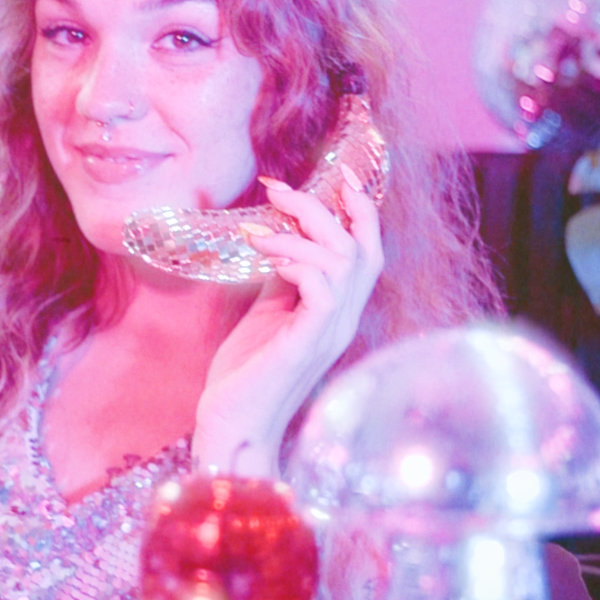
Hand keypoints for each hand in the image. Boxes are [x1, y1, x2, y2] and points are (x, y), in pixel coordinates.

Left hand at [192, 173, 382, 476]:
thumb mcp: (266, 312)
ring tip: (254, 232)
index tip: (336, 175)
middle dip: (321, 208)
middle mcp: (343, 319)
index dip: (358, 210)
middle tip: (276, 190)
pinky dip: (298, 264)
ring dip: (297, 235)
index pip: (367, 250)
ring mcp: (328, 333)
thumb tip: (277, 238)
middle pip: (360, 247)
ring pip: (343, 262)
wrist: (232, 424)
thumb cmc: (247, 372)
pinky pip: (322, 291)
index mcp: (337, 310)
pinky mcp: (307, 344)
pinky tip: (269, 260)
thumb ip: (281, 278)